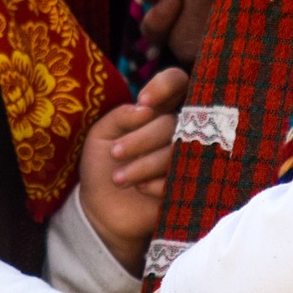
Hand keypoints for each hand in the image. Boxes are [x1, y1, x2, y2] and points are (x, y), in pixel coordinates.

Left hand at [78, 68, 188, 271]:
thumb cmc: (102, 165)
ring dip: (145, 164)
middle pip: (174, 122)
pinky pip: (182, 178)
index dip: (166, 86)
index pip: (177, 82)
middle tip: (115, 154)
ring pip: (178, 151)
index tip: (145, 102)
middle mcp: (177, 128)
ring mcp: (188, 156)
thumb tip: (146, 109)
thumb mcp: (101, 135)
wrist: (102, 211)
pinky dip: (158, 183)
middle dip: (142, 138)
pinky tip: (141, 190)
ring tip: (119, 179)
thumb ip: (121, 116)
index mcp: (157, 110)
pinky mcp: (190, 184)